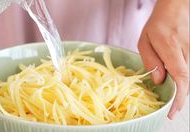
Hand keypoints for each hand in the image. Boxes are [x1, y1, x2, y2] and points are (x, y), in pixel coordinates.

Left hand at [138, 0, 188, 118]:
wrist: (177, 9)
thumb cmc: (159, 24)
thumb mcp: (145, 41)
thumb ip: (151, 61)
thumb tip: (158, 81)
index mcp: (172, 48)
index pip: (180, 79)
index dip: (178, 98)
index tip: (172, 112)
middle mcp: (187, 52)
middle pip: (185, 81)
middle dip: (176, 96)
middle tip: (167, 107)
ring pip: (187, 77)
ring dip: (179, 88)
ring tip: (169, 94)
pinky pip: (188, 70)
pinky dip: (181, 79)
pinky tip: (173, 79)